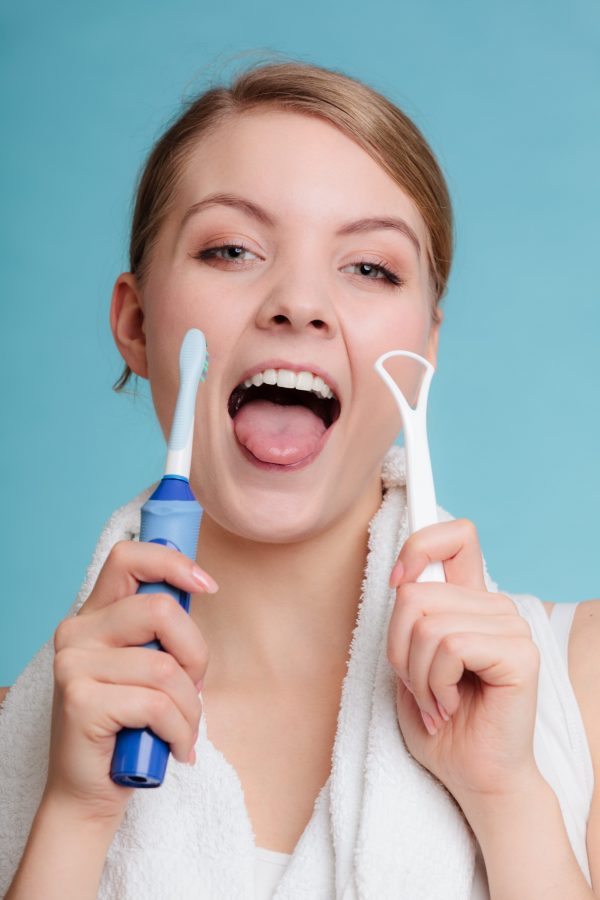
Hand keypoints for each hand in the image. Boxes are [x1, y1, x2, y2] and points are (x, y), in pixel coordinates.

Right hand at [45, 541, 216, 822]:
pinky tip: (176, 749)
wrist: (89, 793)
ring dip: (191, 708)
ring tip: (185, 731)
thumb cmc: (129, 727)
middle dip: (197, 653)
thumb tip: (198, 586)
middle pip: (161, 610)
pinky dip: (181, 732)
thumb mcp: (145, 667)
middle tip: (196, 688)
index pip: (128, 557)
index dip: (173, 562)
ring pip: (166, 667)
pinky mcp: (80, 700)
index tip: (207, 586)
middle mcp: (76, 632)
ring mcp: (73, 665)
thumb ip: (160, 631)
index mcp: (94, 615)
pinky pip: (157, 705)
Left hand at [387, 519, 540, 807]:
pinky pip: (450, 647)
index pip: (455, 537)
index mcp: (468, 602)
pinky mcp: (519, 655)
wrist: (473, 778)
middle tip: (417, 687)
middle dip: (398, 649)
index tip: (397, 580)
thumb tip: (403, 581)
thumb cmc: (440, 725)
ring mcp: (511, 627)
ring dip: (416, 676)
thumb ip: (409, 619)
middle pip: (414, 594)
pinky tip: (448, 707)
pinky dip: (434, 684)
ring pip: (427, 624)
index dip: (419, 545)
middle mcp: (493, 606)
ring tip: (434, 702)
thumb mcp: (408, 662)